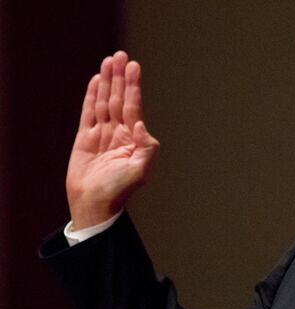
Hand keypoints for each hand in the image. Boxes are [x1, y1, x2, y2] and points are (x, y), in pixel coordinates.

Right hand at [66, 51, 158, 229]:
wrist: (94, 204)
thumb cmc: (119, 191)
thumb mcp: (140, 171)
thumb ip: (146, 147)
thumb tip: (140, 124)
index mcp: (133, 139)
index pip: (133, 106)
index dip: (133, 86)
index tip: (133, 66)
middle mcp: (119, 133)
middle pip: (119, 98)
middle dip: (120, 77)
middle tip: (121, 55)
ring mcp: (102, 134)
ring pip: (104, 102)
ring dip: (107, 81)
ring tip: (109, 61)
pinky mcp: (85, 138)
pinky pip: (89, 112)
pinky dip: (91, 96)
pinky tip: (97, 81)